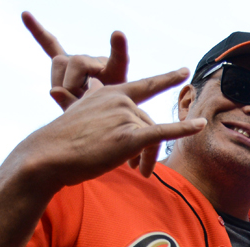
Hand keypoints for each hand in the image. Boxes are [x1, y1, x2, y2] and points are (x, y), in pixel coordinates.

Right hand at [7, 68, 203, 187]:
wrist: (49, 155)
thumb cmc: (64, 139)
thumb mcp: (81, 112)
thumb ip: (95, 101)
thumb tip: (94, 86)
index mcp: (110, 93)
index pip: (144, 85)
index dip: (166, 79)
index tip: (184, 72)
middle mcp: (120, 100)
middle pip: (149, 123)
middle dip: (147, 148)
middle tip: (140, 169)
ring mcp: (124, 116)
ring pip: (152, 138)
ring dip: (147, 158)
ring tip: (139, 172)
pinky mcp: (128, 137)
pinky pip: (162, 132)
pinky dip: (183, 129)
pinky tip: (200, 126)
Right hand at [23, 11, 128, 110]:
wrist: (97, 116)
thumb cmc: (102, 116)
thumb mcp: (96, 116)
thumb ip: (78, 106)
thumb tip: (52, 90)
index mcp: (116, 71)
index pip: (118, 57)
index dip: (118, 47)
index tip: (117, 35)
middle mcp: (96, 60)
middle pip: (75, 62)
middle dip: (71, 84)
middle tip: (79, 101)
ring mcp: (79, 60)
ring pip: (59, 61)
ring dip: (59, 81)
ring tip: (70, 96)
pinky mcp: (65, 63)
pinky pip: (50, 44)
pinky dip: (37, 32)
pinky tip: (25, 15)